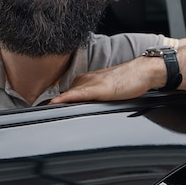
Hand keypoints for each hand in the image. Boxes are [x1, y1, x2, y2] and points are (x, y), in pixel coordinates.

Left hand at [49, 57, 164, 103]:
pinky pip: (79, 94)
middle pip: (65, 94)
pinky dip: (67, 98)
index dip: (58, 101)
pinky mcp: (99, 88)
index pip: (67, 92)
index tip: (45, 108)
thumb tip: (85, 106)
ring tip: (44, 110)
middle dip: (55, 104)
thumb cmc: (129, 81)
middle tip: (41, 112)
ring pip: (69, 93)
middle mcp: (86, 79)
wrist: (143, 72)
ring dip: (57, 102)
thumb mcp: (108, 89)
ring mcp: (92, 83)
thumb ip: (95, 95)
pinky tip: (57, 102)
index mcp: (87, 79)